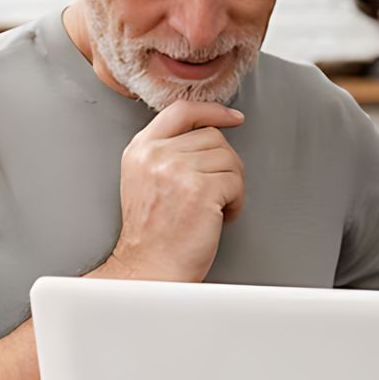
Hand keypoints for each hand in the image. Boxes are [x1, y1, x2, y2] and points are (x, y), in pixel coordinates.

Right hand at [101, 101, 245, 282]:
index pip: (181, 110)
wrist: (149, 269)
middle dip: (224, 164)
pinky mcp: (200, 190)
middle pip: (213, 137)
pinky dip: (237, 202)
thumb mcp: (144, 178)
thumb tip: (209, 132)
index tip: (233, 117)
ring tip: (215, 207)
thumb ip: (167, 151)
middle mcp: (156, 155)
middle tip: (217, 191)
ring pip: (229, 158)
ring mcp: (178, 170)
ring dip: (231, 185)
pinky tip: (220, 217)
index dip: (212, 111)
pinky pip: (236, 182)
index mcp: (141, 149)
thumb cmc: (152, 233)